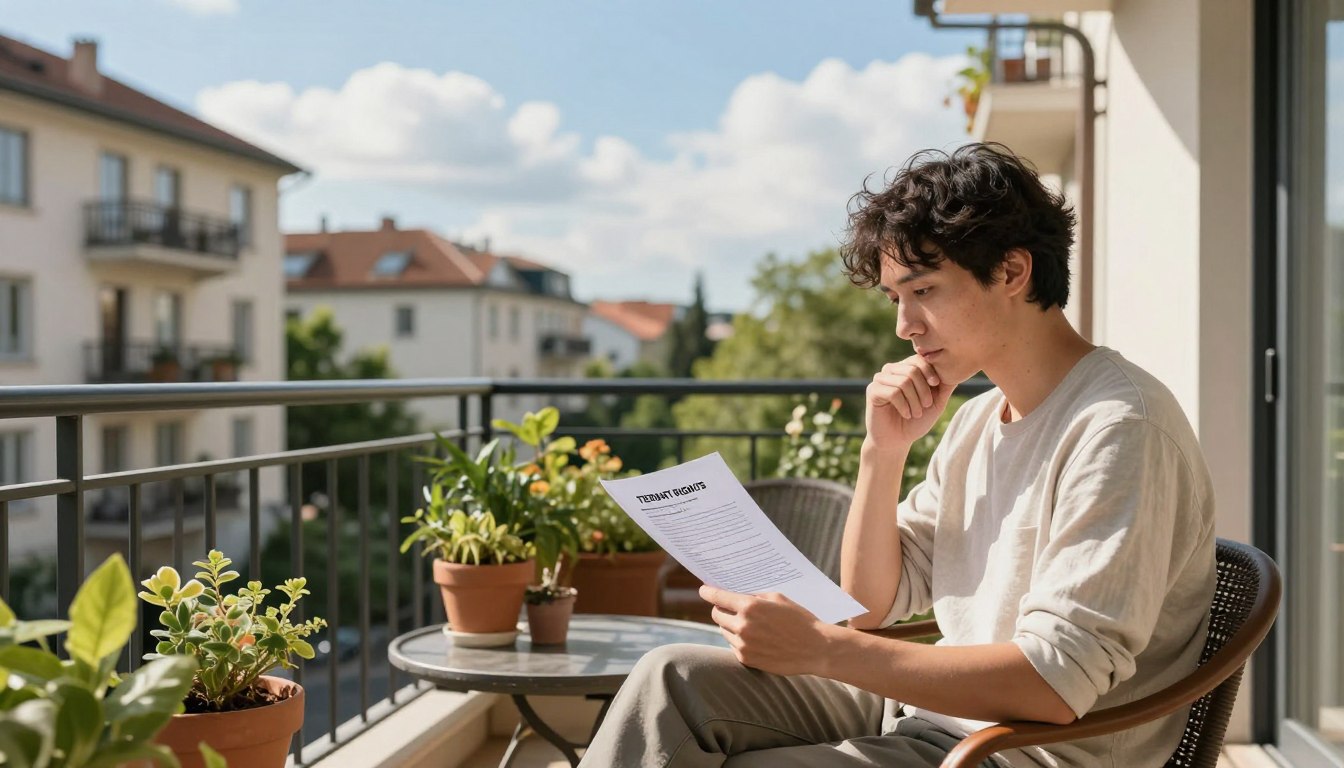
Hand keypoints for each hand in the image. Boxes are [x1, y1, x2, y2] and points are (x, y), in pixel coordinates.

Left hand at [699, 585, 831, 676]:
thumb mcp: (778, 599)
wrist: (816, 649)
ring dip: (730, 625)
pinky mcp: (747, 659)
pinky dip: (738, 640)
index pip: (718, 596)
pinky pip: (733, 645)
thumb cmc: (799, 619)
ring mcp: (743, 644)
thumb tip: (736, 594)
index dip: (708, 592)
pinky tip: (755, 638)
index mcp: (750, 607)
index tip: (703, 590)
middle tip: (728, 606)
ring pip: (724, 630)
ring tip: (749, 624)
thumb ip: (754, 596)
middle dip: (720, 608)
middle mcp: (743, 626)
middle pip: (716, 614)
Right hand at [864, 355, 954, 451]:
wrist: (897, 440)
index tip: (937, 385)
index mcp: (905, 368)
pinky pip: (892, 392)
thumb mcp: (936, 403)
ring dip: (915, 401)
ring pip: (903, 381)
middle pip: (912, 369)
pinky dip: (904, 406)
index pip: (918, 358)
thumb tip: (957, 370)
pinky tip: (906, 414)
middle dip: (924, 390)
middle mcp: (891, 370)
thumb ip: (944, 386)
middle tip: (926, 405)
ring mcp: (880, 379)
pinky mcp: (872, 391)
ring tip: (916, 413)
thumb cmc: (916, 421)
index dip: (930, 370)